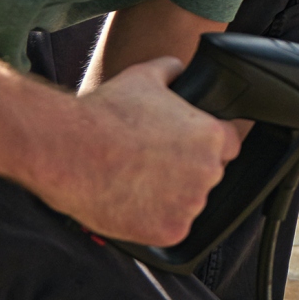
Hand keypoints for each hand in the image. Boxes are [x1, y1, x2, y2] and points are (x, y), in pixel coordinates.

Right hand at [36, 57, 239, 245]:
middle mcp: (208, 172)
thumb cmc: (105, 113)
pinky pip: (170, 229)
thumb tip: (178, 68)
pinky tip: (129, 202)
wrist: (69, 150)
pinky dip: (152, 221)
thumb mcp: (143, 76)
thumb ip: (171, 69)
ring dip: (169, 198)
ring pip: (188, 204)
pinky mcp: (171, 231)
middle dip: (185, 172)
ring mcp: (190, 204)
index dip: (206, 146)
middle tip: (150, 164)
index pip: (229, 146)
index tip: (183, 148)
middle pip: (208, 176)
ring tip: (134, 182)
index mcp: (211, 136)